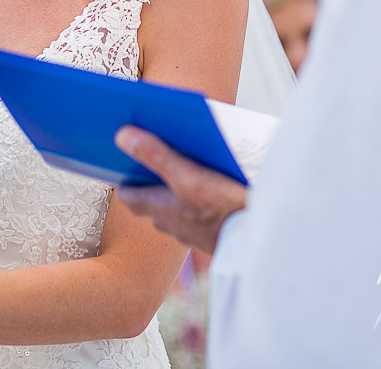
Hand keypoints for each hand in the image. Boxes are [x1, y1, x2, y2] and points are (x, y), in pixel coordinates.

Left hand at [114, 126, 247, 253]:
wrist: (259, 243)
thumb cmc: (223, 211)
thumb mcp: (188, 177)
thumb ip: (156, 156)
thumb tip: (122, 137)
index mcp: (160, 209)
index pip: (129, 196)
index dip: (124, 180)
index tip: (121, 163)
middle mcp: (171, 223)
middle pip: (151, 202)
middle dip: (149, 184)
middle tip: (151, 162)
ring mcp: (192, 231)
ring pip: (174, 210)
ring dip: (173, 193)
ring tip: (182, 171)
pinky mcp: (212, 234)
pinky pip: (196, 216)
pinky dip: (195, 202)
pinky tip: (210, 190)